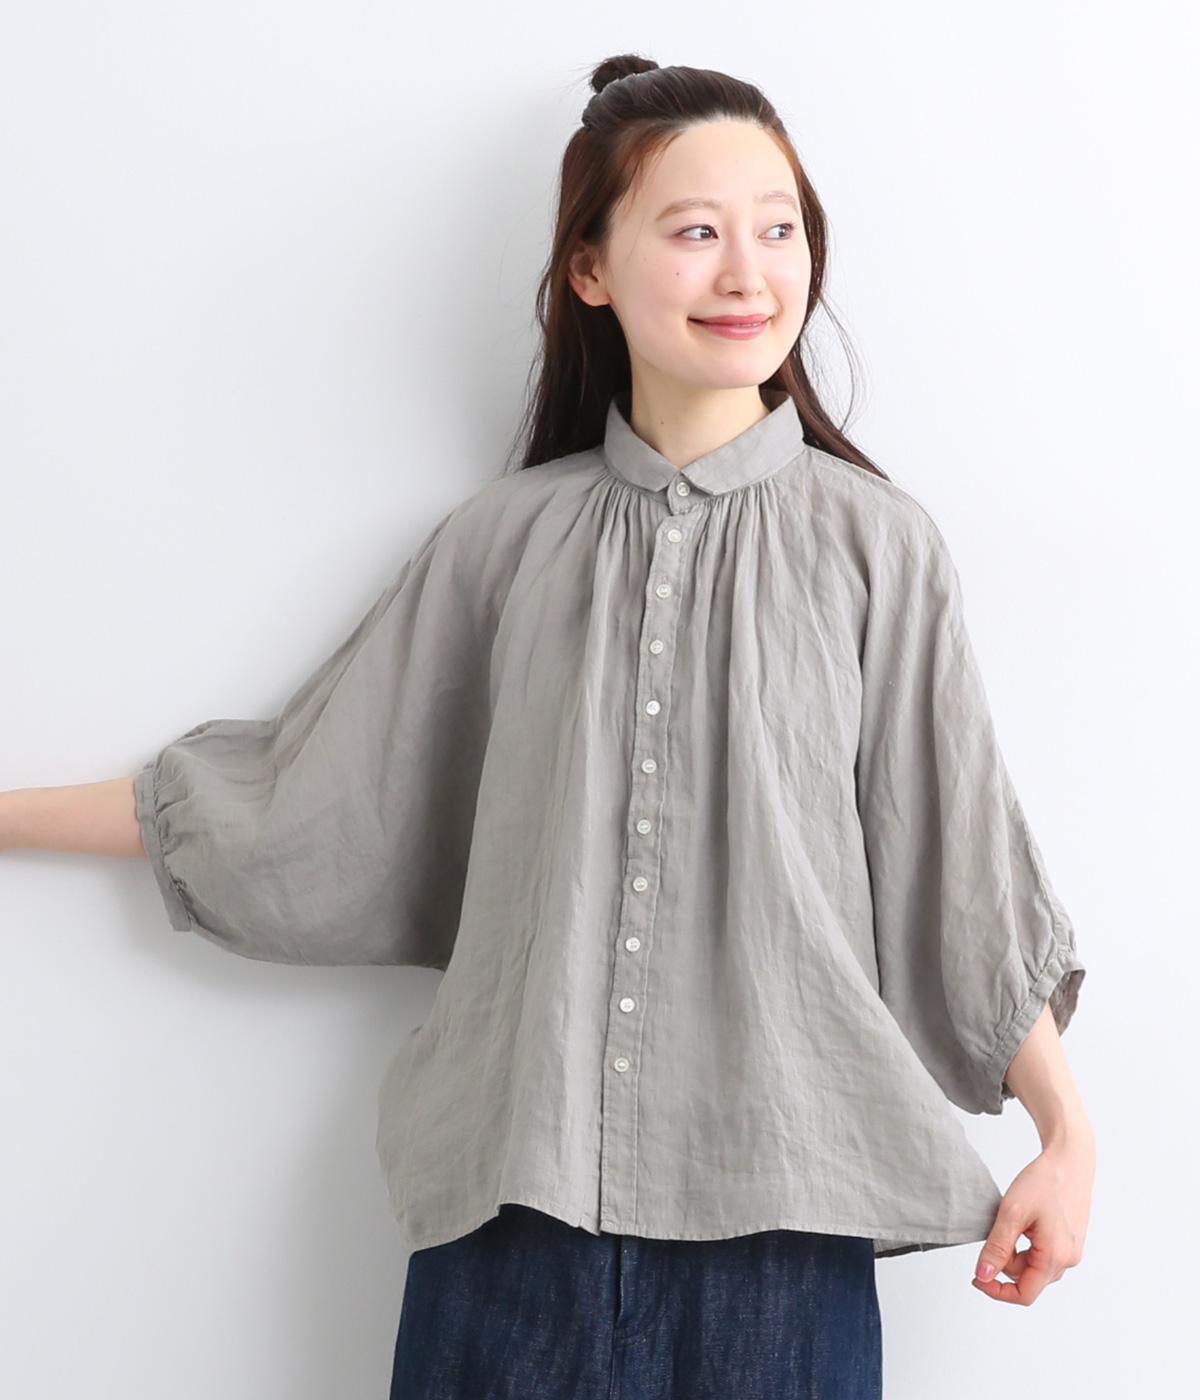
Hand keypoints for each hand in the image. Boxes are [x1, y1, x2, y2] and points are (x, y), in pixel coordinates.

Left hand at [971, 1134, 1094, 1304]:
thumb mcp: (1012, 1212)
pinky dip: (1027, 1245)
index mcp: (1055, 1257)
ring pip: (1034, 1267)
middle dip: (1005, 1264)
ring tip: (1011, 1222)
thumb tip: (983, 1276)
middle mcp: (1068, 1260)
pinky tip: (1024, 1223)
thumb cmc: (1044, 1181)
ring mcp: (1071, 1252)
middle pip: (1027, 1280)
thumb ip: (997, 1247)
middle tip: (994, 1232)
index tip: (976, 1277)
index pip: (1024, 1294)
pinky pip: (1044, 1255)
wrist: (1070, 1159)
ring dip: (1016, 1254)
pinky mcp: (1070, 1242)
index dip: (997, 1291)